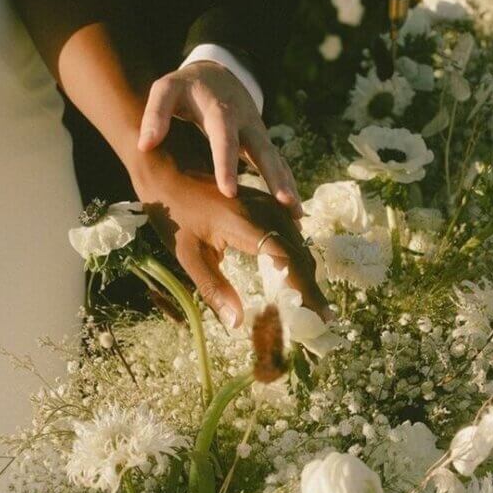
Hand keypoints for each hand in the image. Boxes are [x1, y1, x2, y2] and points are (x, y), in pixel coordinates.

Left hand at [128, 137, 329, 328]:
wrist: (170, 168)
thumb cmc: (174, 213)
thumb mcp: (188, 255)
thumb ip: (214, 288)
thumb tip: (237, 324)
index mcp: (248, 225)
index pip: (290, 263)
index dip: (308, 292)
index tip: (322, 316)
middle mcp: (266, 211)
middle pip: (300, 254)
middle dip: (312, 287)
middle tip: (322, 317)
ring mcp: (269, 203)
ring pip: (299, 242)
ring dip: (307, 272)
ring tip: (313, 302)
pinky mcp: (267, 201)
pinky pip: (291, 231)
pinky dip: (298, 255)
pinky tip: (297, 275)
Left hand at [137, 61, 301, 217]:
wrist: (216, 72)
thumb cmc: (186, 86)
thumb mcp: (166, 89)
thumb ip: (155, 114)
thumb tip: (146, 145)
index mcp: (220, 111)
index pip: (224, 139)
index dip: (226, 165)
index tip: (228, 192)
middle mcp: (245, 122)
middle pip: (263, 150)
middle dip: (274, 177)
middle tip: (283, 203)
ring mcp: (257, 132)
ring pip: (276, 159)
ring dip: (287, 185)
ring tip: (297, 215)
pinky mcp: (261, 142)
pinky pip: (277, 164)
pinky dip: (287, 184)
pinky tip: (294, 211)